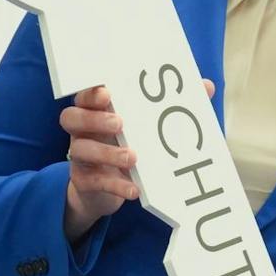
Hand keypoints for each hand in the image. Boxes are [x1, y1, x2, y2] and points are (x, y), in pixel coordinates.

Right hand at [61, 79, 212, 241]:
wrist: (103, 190)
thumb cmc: (127, 146)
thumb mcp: (145, 127)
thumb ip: (172, 105)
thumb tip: (205, 86)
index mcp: (95, 111)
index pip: (84, 95)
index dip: (91, 92)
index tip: (108, 93)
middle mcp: (82, 131)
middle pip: (71, 117)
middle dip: (94, 118)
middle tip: (121, 123)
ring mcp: (80, 157)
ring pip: (80, 150)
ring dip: (106, 153)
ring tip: (133, 158)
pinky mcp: (85, 182)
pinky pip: (95, 182)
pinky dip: (116, 185)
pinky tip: (134, 189)